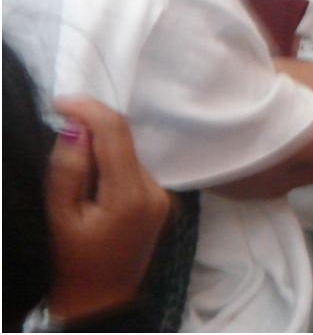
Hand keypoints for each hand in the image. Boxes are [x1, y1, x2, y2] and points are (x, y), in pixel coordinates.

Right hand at [46, 97, 171, 321]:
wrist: (99, 302)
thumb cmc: (72, 265)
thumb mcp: (59, 217)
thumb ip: (69, 169)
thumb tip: (77, 127)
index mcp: (131, 195)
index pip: (116, 133)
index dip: (89, 110)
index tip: (60, 103)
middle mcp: (154, 190)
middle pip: (124, 142)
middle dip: (91, 131)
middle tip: (60, 132)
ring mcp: (161, 196)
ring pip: (128, 155)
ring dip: (100, 151)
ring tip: (73, 176)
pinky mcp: (160, 201)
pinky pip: (133, 171)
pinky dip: (111, 168)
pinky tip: (91, 188)